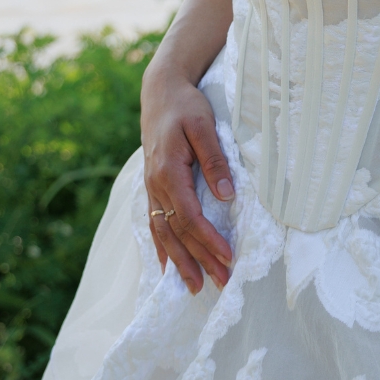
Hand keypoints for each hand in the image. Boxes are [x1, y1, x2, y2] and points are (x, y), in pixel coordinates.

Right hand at [140, 62, 234, 294]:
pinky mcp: (152, 187)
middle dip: (198, 260)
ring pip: (163, 232)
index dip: (208, 240)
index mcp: (168, 171)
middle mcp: (155, 184)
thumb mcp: (204, 125)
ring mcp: (151, 187)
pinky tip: (167, 266)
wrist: (161, 92)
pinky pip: (153, 223)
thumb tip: (226, 194)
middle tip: (221, 283)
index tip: (229, 257)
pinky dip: (161, 247)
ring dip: (179, 261)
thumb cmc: (185, 106)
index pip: (189, 215)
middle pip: (176, 231)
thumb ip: (214, 160)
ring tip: (195, 287)